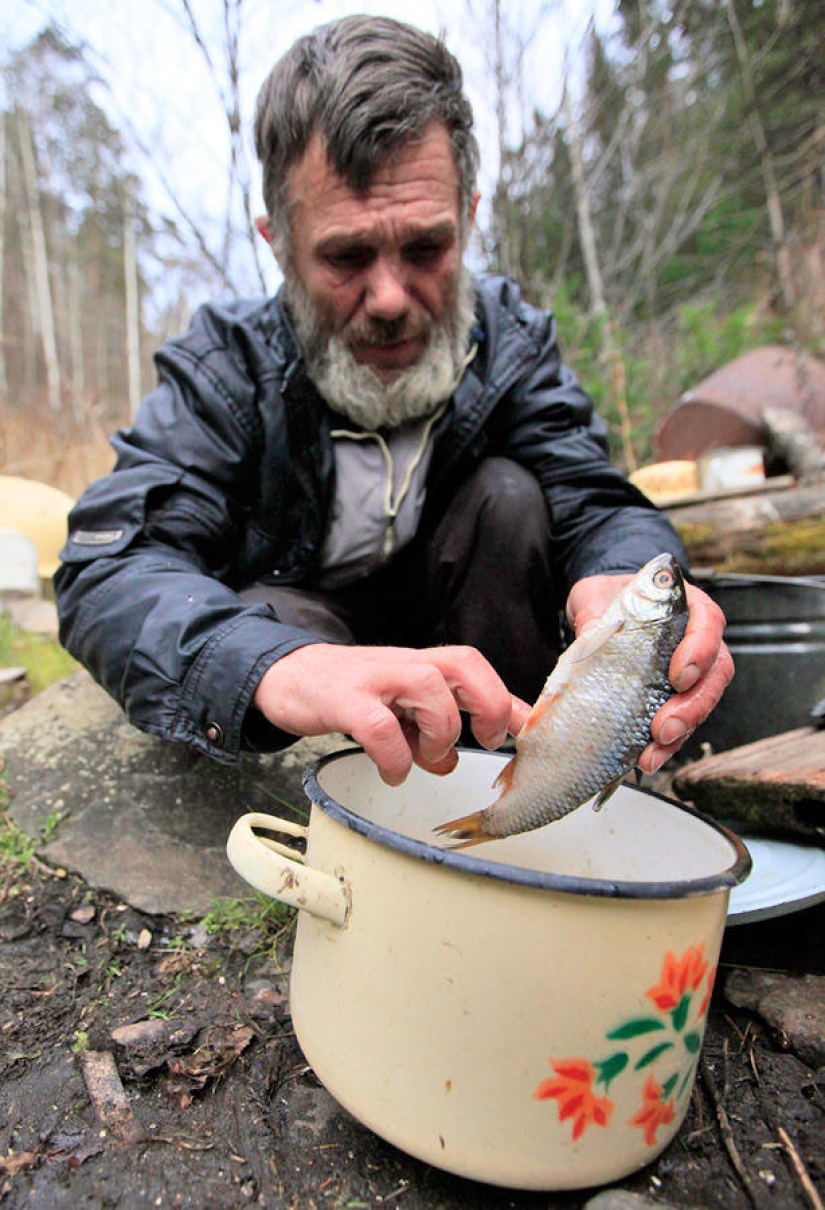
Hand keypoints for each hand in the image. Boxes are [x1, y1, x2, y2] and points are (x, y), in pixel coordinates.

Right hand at [253, 643, 527, 785]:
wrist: (285, 677)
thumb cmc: (347, 694)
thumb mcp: (397, 708)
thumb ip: (430, 726)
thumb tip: (458, 757)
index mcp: (420, 666)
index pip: (473, 668)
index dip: (506, 698)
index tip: (524, 732)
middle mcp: (402, 664)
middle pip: (463, 663)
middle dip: (488, 704)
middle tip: (484, 740)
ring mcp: (373, 678)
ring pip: (427, 686)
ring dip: (440, 730)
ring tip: (429, 758)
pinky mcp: (342, 699)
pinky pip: (378, 725)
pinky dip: (394, 756)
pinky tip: (392, 772)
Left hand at [566, 573, 733, 772]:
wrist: (601, 607)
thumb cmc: (609, 595)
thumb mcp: (595, 595)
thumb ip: (595, 613)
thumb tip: (591, 637)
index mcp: (688, 606)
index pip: (708, 624)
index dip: (700, 651)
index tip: (679, 675)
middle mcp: (697, 640)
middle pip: (714, 674)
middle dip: (692, 707)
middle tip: (665, 728)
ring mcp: (690, 671)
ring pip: (701, 704)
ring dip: (680, 733)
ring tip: (652, 754)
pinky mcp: (672, 697)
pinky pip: (679, 721)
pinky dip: (665, 744)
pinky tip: (645, 758)